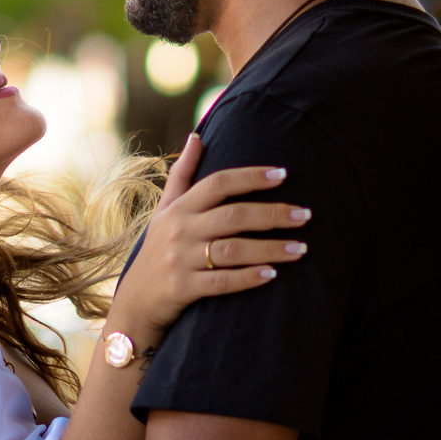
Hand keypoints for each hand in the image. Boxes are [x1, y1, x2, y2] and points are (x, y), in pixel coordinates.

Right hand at [115, 134, 310, 341]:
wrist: (135, 303)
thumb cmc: (156, 251)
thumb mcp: (164, 211)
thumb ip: (181, 175)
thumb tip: (196, 136)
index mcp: (178, 209)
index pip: (218, 183)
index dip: (251, 177)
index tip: (283, 175)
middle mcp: (179, 230)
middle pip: (233, 215)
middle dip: (272, 214)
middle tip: (305, 215)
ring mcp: (180, 260)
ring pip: (233, 250)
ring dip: (270, 249)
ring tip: (301, 249)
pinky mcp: (183, 288)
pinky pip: (222, 282)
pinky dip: (248, 278)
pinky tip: (272, 275)